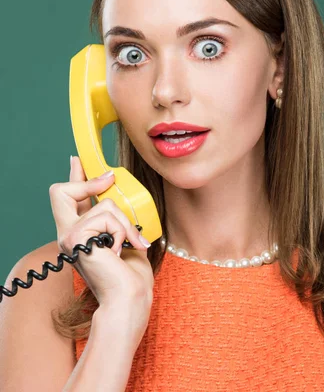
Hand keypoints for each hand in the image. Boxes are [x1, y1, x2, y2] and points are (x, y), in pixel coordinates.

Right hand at [49, 157, 153, 326]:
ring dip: (124, 222)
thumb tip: (115, 193)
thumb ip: (115, 215)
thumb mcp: (123, 234)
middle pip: (60, 191)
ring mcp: (68, 236)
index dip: (73, 175)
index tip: (78, 159)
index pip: (67, 196)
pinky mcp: (75, 238)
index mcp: (79, 230)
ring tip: (130, 243)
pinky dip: (122, 231)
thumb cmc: (129, 273)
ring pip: (103, 204)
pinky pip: (107, 216)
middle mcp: (68, 232)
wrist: (128, 297)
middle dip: (89, 181)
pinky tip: (119, 251)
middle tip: (110, 179)